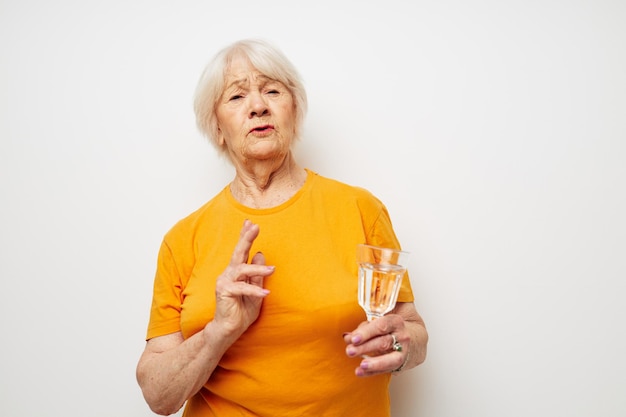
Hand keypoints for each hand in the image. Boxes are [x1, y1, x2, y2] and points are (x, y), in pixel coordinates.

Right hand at [210, 220, 273, 338]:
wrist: (229, 330)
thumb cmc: (242, 311)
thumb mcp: (256, 291)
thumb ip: (258, 275)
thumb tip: (261, 254)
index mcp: (236, 272)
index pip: (241, 251)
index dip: (245, 236)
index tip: (250, 222)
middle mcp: (228, 273)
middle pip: (238, 252)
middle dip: (246, 238)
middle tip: (254, 226)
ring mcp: (224, 282)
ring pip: (241, 269)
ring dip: (258, 268)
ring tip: (272, 269)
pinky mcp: (224, 292)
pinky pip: (241, 288)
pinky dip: (254, 289)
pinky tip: (265, 292)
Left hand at [343, 314, 408, 376]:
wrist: (415, 338)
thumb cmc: (393, 327)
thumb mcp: (381, 320)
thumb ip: (364, 327)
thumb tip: (347, 337)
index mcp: (396, 322)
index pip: (381, 326)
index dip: (367, 332)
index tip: (353, 338)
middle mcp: (402, 337)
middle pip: (383, 343)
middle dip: (365, 348)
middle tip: (350, 351)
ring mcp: (403, 352)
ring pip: (390, 359)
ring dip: (374, 363)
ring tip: (361, 365)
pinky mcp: (400, 365)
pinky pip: (386, 370)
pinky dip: (372, 372)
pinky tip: (360, 372)